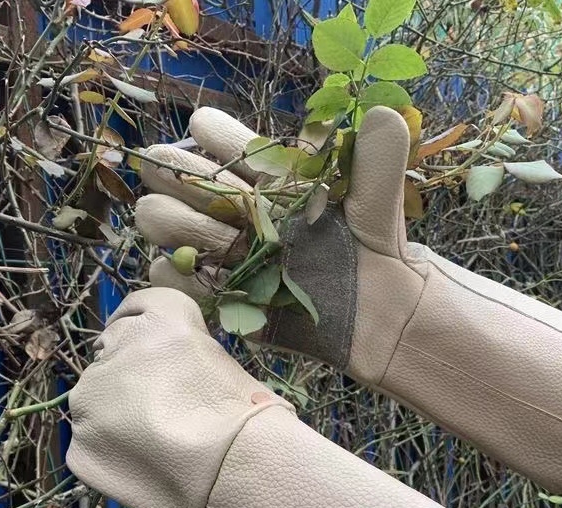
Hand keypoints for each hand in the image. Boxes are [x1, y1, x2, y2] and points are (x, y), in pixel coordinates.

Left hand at [65, 287, 292, 507]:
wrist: (239, 476)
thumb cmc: (253, 420)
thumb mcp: (227, 366)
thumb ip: (189, 361)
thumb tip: (178, 378)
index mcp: (161, 320)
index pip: (140, 305)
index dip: (141, 327)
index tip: (146, 348)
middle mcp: (117, 348)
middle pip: (112, 353)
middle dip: (127, 376)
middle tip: (155, 409)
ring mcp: (88, 399)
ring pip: (95, 403)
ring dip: (114, 417)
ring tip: (152, 449)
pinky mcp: (78, 445)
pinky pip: (91, 446)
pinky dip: (110, 456)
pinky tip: (143, 472)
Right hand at [134, 106, 561, 492]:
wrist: (413, 343)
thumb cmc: (404, 276)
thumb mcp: (386, 220)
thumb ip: (377, 170)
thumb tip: (386, 111)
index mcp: (304, 201)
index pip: (253, 161)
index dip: (222, 144)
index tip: (191, 126)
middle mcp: (279, 233)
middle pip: (223, 202)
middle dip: (187, 189)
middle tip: (152, 174)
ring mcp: (268, 274)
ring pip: (214, 248)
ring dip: (183, 236)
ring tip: (148, 224)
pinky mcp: (267, 314)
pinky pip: (222, 300)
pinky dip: (195, 293)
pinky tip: (166, 285)